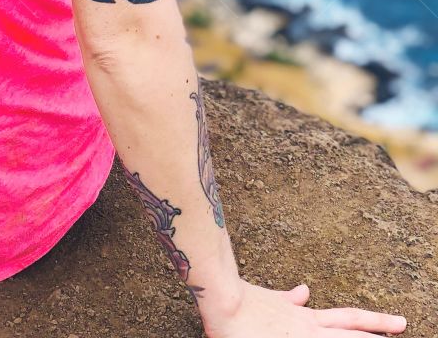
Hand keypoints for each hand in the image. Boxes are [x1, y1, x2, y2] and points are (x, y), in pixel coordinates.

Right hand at [201, 281, 406, 337]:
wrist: (224, 298)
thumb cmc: (242, 300)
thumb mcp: (270, 299)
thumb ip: (288, 298)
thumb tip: (304, 292)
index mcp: (305, 317)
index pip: (346, 320)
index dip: (370, 322)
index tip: (390, 325)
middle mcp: (309, 327)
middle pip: (351, 327)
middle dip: (377, 328)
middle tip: (402, 326)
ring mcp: (300, 335)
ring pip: (339, 337)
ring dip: (360, 336)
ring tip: (386, 335)